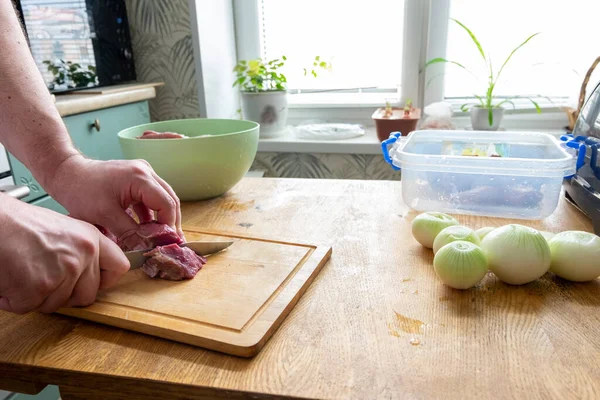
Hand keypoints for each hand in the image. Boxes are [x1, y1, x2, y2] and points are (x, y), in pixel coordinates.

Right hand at [0, 195, 128, 313]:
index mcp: (91, 239)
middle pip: (88, 295)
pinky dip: (15, 299)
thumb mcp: (64, 229)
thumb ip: (81, 250)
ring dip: (38, 297)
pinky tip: (11, 279)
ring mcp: (63, 273)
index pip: (120, 267)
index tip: (96, 283)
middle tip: (45, 279)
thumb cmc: (19, 224)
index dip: (106, 280)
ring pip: (58, 304)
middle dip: (66, 294)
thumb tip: (90, 271)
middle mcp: (82, 255)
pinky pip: (31, 307)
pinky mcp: (39, 288)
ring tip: (24, 272)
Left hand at [47, 155, 183, 244]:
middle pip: (170, 200)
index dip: (169, 226)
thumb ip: (130, 233)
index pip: (167, 204)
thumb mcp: (105, 216)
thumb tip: (146, 249)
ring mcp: (142, 173)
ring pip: (162, 198)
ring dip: (162, 218)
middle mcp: (146, 171)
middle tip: (171, 244)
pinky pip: (151, 197)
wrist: (66, 173)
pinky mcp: (136, 178)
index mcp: (141, 177)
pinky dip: (151, 213)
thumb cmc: (81, 190)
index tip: (167, 244)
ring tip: (161, 239)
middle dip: (170, 223)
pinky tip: (148, 229)